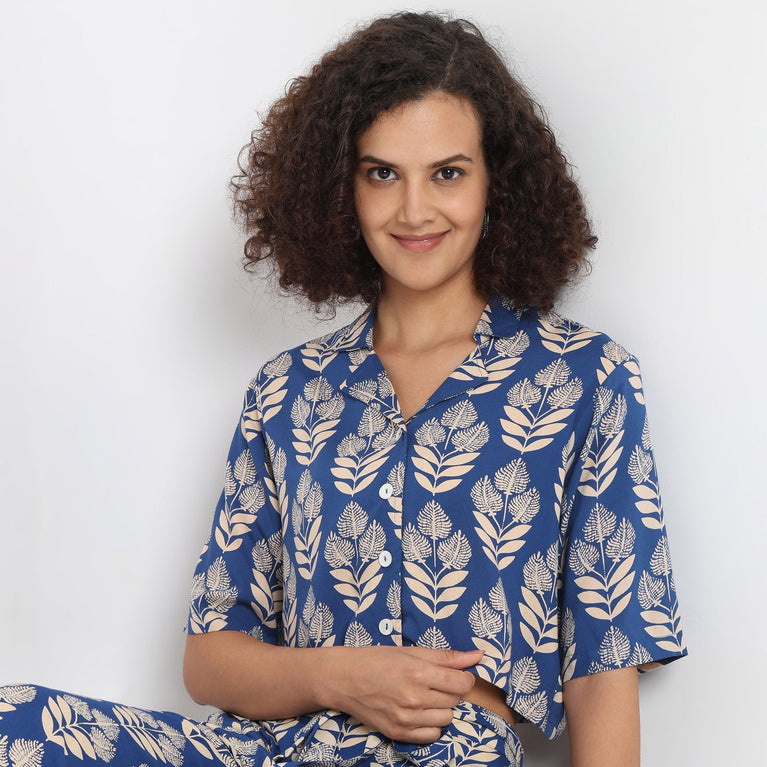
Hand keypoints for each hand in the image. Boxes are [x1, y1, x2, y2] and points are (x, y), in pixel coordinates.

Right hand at [326, 646, 481, 743]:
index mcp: (418, 672)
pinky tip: (419, 712)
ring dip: (441, 708)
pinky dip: (431, 725)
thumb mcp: (410, 651)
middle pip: (455, 701)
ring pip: (446, 719)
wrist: (343, 678)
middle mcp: (414, 697)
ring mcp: (406, 718)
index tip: (455, 675)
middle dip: (450, 691)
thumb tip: (478, 655)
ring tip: (425, 697)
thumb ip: (447, 656)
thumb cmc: (376, 659)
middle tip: (433, 682)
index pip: (462, 683)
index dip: (463, 678)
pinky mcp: (398, 733)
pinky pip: (432, 736)